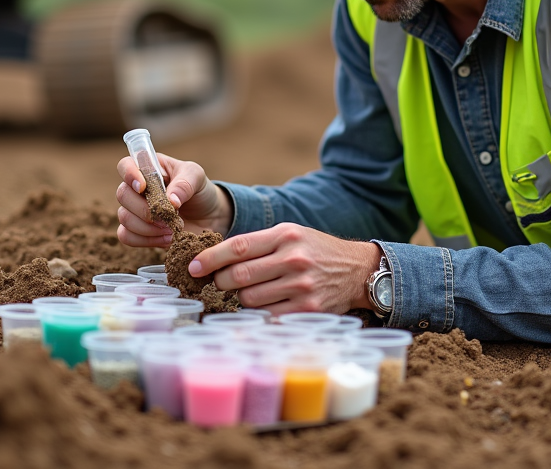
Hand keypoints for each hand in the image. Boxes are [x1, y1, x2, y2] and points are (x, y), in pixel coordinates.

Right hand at [115, 152, 232, 247]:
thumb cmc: (200, 190)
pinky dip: (147, 240)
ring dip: (148, 227)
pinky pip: (126, 236)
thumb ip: (184, 184)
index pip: (125, 165)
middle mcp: (137, 188)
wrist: (210, 216)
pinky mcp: (138, 231)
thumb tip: (171, 201)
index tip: (143, 187)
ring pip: (124, 217)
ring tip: (171, 228)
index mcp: (148, 168)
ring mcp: (135, 210)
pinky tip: (167, 237)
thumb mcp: (197, 177)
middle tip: (169, 215)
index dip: (129, 175)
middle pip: (122, 194)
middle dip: (146, 209)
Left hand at [188, 222, 382, 315]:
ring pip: (249, 299)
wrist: (357, 269)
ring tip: (244, 293)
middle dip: (220, 282)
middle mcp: (293, 259)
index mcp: (285, 235)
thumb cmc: (315, 250)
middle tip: (217, 283)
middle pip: (239, 276)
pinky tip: (260, 306)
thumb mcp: (291, 234)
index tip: (194, 266)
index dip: (210, 258)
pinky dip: (257, 314)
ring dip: (239, 299)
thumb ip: (258, 244)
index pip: (238, 247)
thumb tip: (216, 258)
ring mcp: (301, 286)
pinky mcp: (307, 310)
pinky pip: (267, 316)